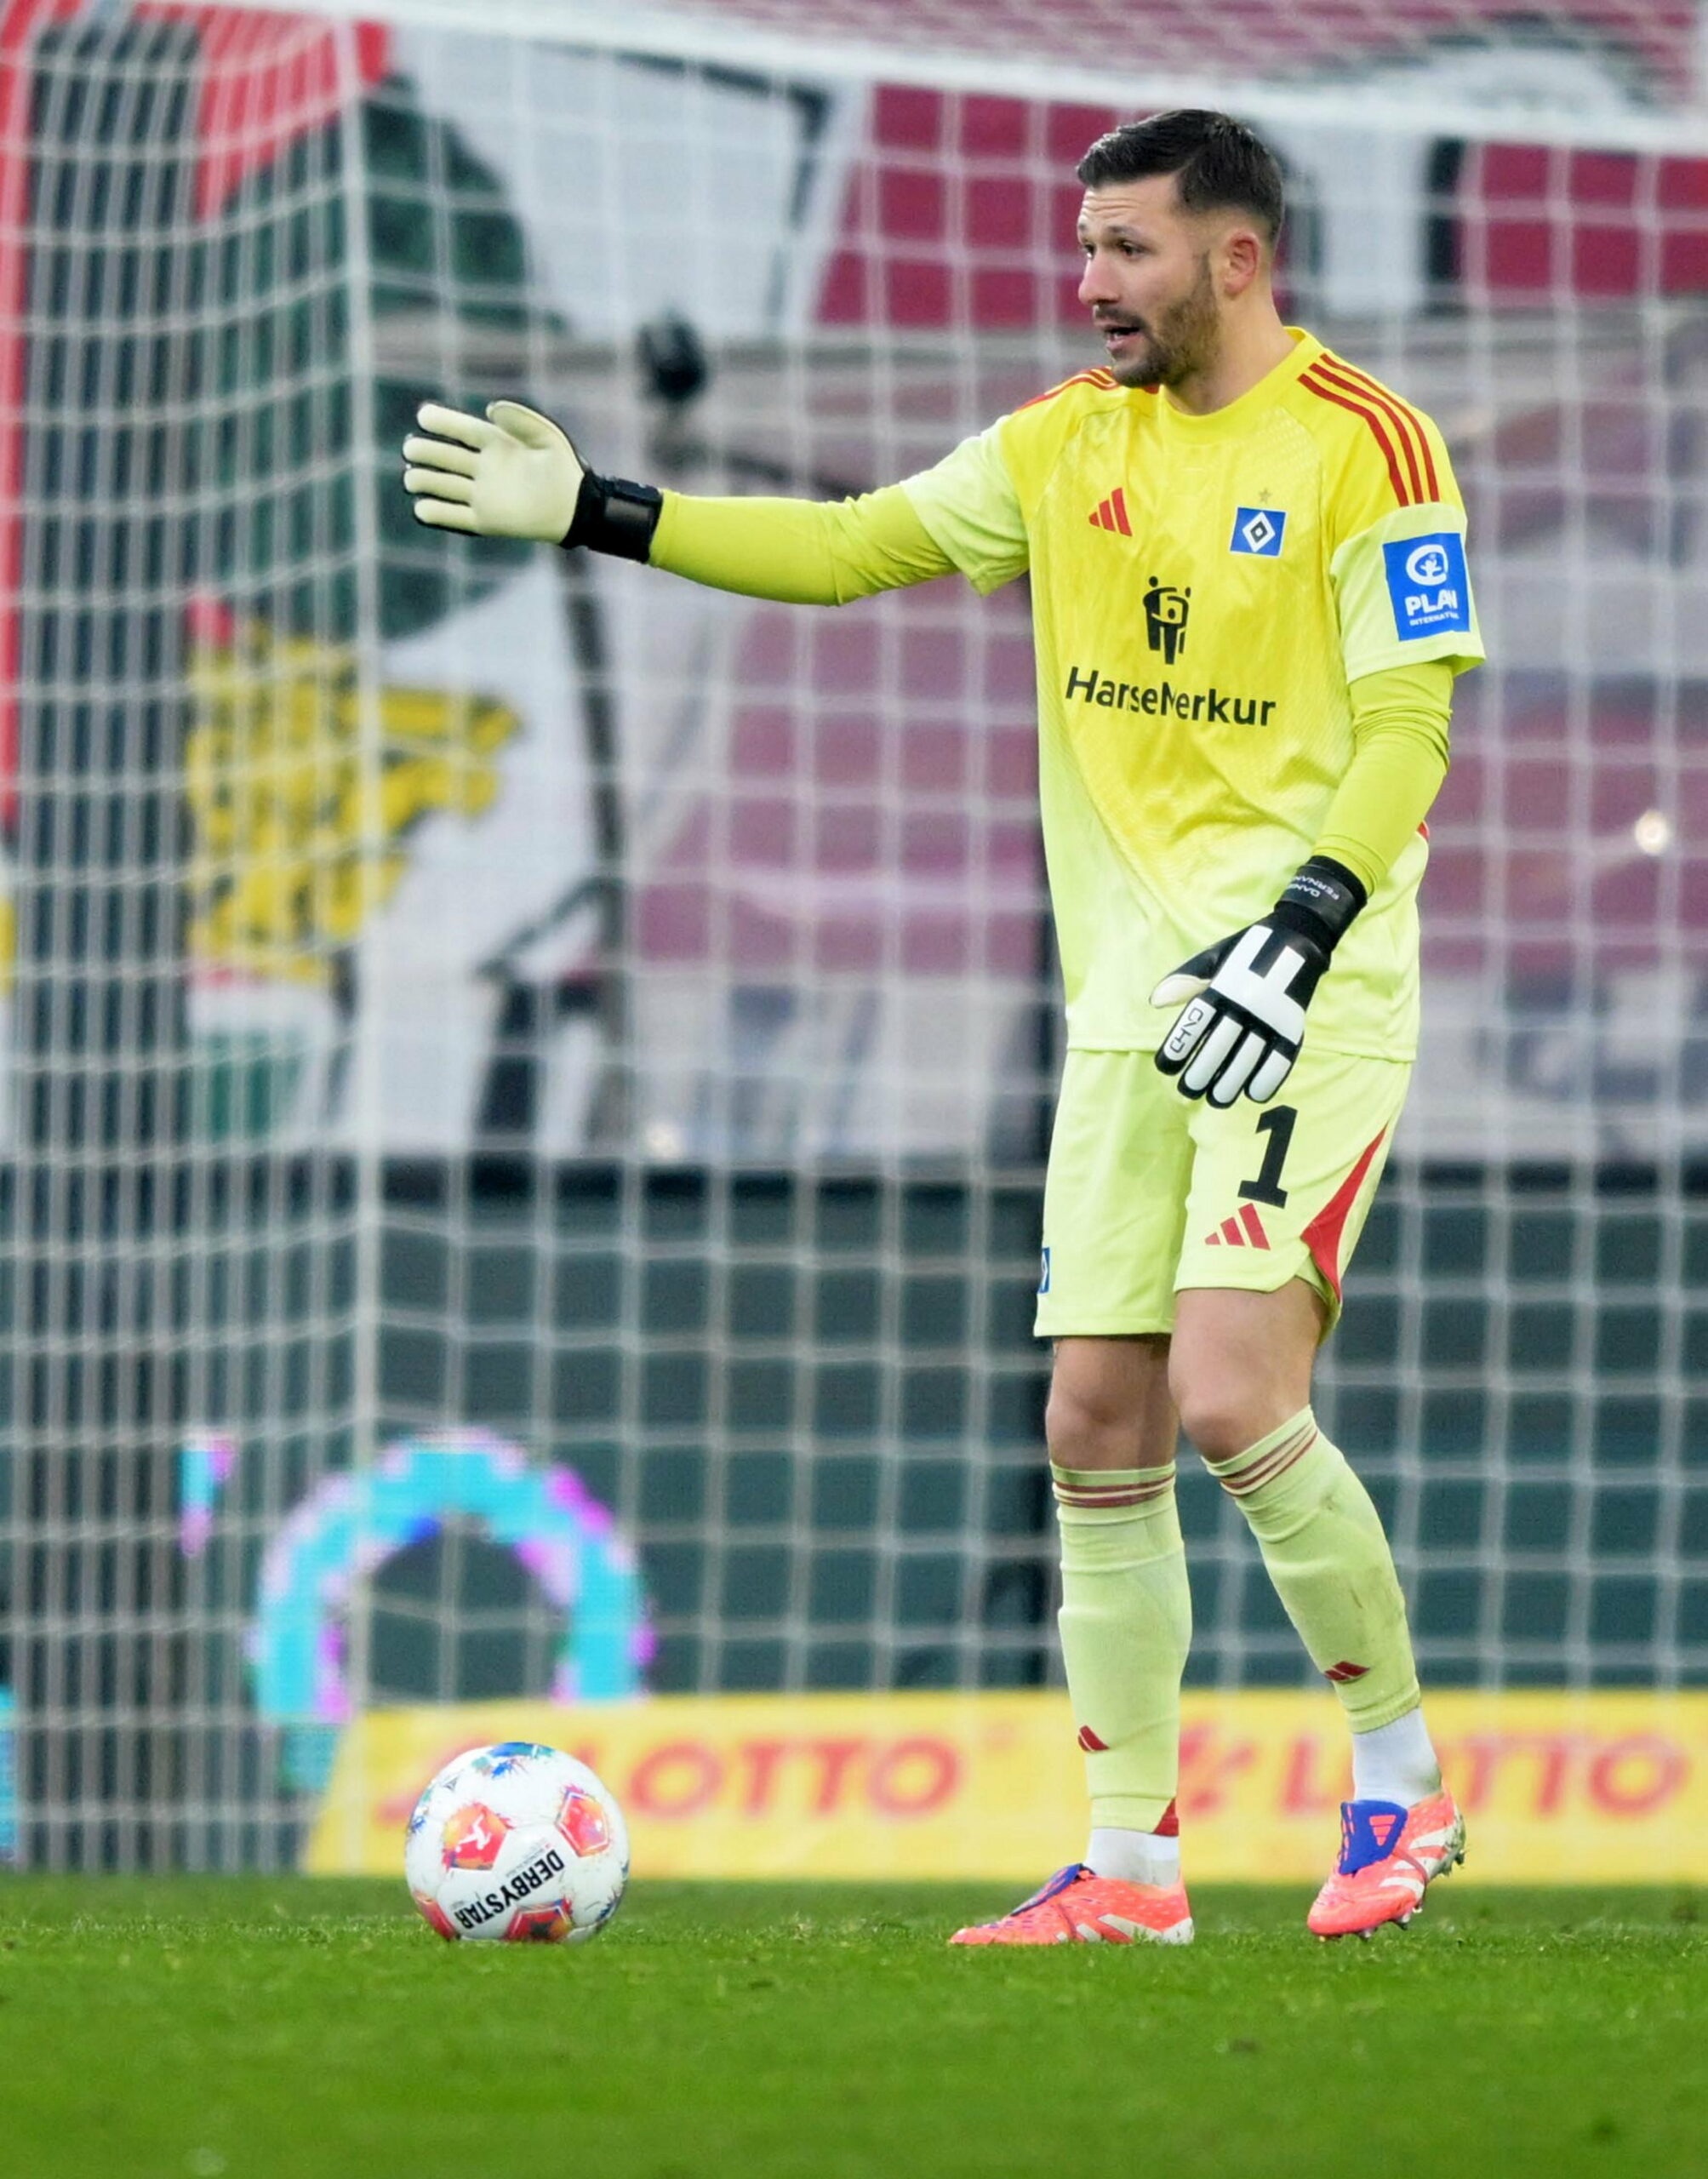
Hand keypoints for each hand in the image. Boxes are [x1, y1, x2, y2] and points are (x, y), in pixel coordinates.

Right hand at [402, 401, 584, 542]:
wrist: (576, 509)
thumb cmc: (564, 468)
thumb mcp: (547, 436)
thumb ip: (521, 419)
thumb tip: (490, 407)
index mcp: (496, 443)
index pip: (462, 429)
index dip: (442, 422)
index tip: (423, 416)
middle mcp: (484, 468)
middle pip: (446, 457)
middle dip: (426, 452)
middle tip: (411, 449)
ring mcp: (482, 494)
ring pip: (444, 485)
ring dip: (425, 481)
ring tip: (410, 478)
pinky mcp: (485, 520)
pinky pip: (455, 516)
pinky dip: (437, 514)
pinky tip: (420, 508)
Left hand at [1150, 858, 1364, 1107]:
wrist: (1299, 938)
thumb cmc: (1246, 952)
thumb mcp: (1213, 957)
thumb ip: (1185, 980)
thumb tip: (1156, 1002)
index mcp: (1223, 986)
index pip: (1195, 1022)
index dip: (1178, 1048)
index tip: (1164, 1067)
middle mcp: (1247, 1003)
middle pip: (1220, 1047)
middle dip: (1201, 1074)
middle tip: (1186, 1091)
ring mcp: (1272, 1016)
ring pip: (1249, 1059)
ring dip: (1230, 1084)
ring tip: (1215, 1100)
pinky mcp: (1294, 1026)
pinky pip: (1282, 1060)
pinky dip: (1267, 1080)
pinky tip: (1252, 1094)